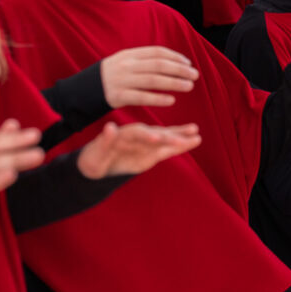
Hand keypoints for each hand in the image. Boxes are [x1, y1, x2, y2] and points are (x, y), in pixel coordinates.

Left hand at [77, 122, 200, 178]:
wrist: (98, 165)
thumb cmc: (94, 159)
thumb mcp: (96, 153)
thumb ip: (105, 140)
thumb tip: (109, 127)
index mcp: (124, 134)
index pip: (137, 132)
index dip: (147, 135)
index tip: (156, 137)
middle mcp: (138, 135)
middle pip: (156, 133)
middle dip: (170, 135)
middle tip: (185, 135)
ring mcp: (147, 143)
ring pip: (166, 138)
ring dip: (180, 135)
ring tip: (196, 132)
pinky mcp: (152, 153)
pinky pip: (169, 149)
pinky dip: (181, 145)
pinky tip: (195, 140)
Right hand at [100, 46, 198, 107]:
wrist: (81, 91)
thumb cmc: (110, 77)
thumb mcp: (123, 62)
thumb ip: (143, 61)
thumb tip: (170, 61)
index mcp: (129, 54)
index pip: (157, 52)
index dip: (175, 57)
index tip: (188, 64)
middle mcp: (126, 65)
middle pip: (158, 65)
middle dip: (179, 70)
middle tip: (195, 75)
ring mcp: (121, 80)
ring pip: (153, 80)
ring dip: (174, 83)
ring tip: (189, 86)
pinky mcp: (117, 96)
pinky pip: (141, 97)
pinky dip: (157, 98)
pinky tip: (171, 100)